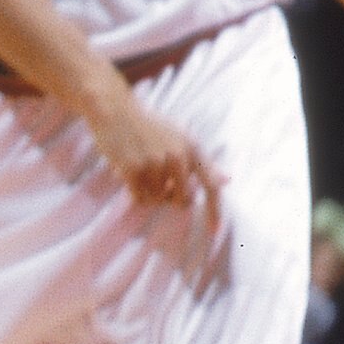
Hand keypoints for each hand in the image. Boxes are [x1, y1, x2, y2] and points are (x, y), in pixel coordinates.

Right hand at [87, 82, 222, 226]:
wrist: (115, 111)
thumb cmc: (149, 127)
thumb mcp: (181, 138)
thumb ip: (203, 162)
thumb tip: (228, 180)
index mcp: (192, 147)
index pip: (211, 185)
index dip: (215, 211)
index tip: (214, 232)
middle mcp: (177, 156)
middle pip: (182, 201)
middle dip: (170, 198)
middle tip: (158, 180)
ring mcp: (155, 163)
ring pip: (157, 201)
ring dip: (148, 192)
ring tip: (141, 169)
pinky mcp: (134, 170)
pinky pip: (139, 199)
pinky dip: (134, 192)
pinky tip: (129, 174)